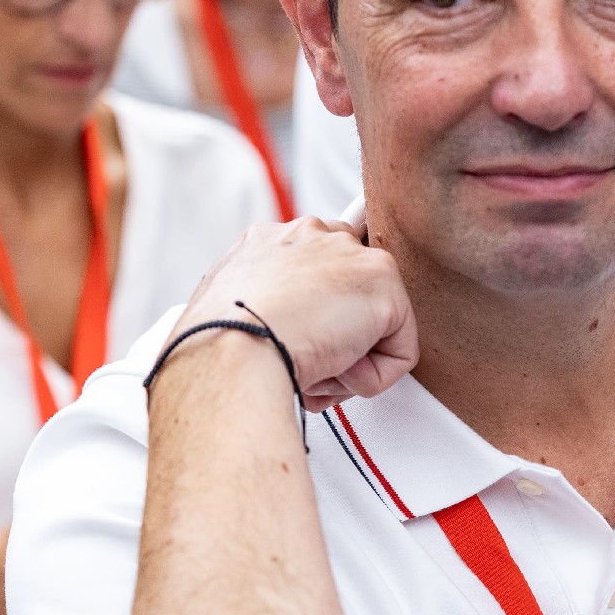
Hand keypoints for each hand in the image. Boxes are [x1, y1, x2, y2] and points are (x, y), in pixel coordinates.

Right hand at [173, 218, 418, 410]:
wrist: (228, 349)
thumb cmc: (215, 344)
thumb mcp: (226, 312)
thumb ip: (260, 306)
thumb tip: (276, 329)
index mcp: (269, 240)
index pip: (317, 267)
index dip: (315, 312)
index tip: (301, 339)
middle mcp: (313, 234)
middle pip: (351, 292)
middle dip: (336, 335)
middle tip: (305, 360)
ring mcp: (352, 255)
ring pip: (375, 325)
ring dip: (348, 361)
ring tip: (310, 369)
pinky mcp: (384, 285)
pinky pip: (399, 353)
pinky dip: (371, 379)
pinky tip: (332, 373)